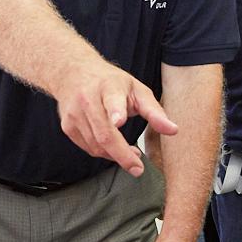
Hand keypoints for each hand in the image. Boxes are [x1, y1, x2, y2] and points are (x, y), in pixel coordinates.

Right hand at [52, 57, 178, 174]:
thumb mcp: (137, 90)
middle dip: (122, 154)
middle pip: (104, 133)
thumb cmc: (111, 83)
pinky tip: (113, 148)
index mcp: (109, 87)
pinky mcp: (68, 126)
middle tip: (137, 168)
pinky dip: (103, 152)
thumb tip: (174, 131)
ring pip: (96, 145)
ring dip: (115, 155)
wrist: (74, 73)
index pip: (112, 100)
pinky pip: (88, 147)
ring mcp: (75, 114)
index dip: (116, 111)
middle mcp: (88, 99)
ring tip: (130, 154)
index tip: (119, 122)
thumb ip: (154, 112)